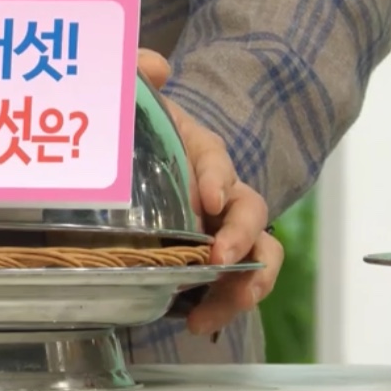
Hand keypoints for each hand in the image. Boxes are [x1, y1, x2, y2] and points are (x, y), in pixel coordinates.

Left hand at [138, 50, 283, 334]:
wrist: (132, 176)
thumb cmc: (138, 139)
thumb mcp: (133, 106)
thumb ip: (137, 76)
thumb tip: (155, 66)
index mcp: (202, 154)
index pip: (217, 161)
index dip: (216, 178)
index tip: (209, 199)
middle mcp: (223, 195)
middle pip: (251, 213)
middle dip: (241, 238)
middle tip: (220, 258)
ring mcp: (222, 233)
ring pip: (259, 256)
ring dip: (246, 284)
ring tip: (218, 309)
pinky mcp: (212, 266)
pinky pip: (234, 288)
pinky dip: (222, 307)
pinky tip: (197, 324)